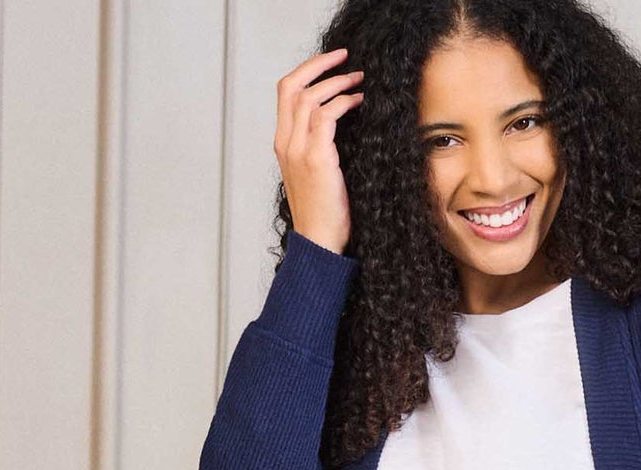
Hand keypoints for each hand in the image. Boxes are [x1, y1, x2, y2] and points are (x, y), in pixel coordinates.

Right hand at [276, 46, 364, 254]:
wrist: (319, 242)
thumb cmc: (323, 213)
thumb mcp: (314, 173)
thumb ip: (317, 145)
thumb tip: (337, 120)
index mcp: (282, 144)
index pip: (286, 92)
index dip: (307, 71)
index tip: (330, 63)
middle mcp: (285, 143)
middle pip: (292, 85)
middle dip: (319, 64)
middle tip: (345, 56)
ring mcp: (298, 150)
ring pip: (310, 97)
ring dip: (337, 82)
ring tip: (358, 80)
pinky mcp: (317, 158)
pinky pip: (327, 115)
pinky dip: (344, 102)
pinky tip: (358, 102)